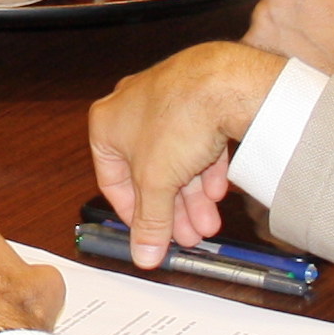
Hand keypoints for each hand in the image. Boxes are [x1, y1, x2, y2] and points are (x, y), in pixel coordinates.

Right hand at [89, 43, 288, 267]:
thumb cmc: (178, 116)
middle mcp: (134, 110)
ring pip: (177, 160)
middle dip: (171, 210)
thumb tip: (143, 251)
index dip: (132, 215)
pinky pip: (199, 142)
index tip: (149, 237)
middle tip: (185, 236)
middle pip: (149, 173)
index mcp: (107, 124)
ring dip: (192, 197)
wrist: (226, 83)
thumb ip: (150, 221)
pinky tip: (218, 191)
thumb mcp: (156, 182)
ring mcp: (168, 102)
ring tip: (207, 224)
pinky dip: (207, 170)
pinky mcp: (200, 101)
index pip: (112, 180)